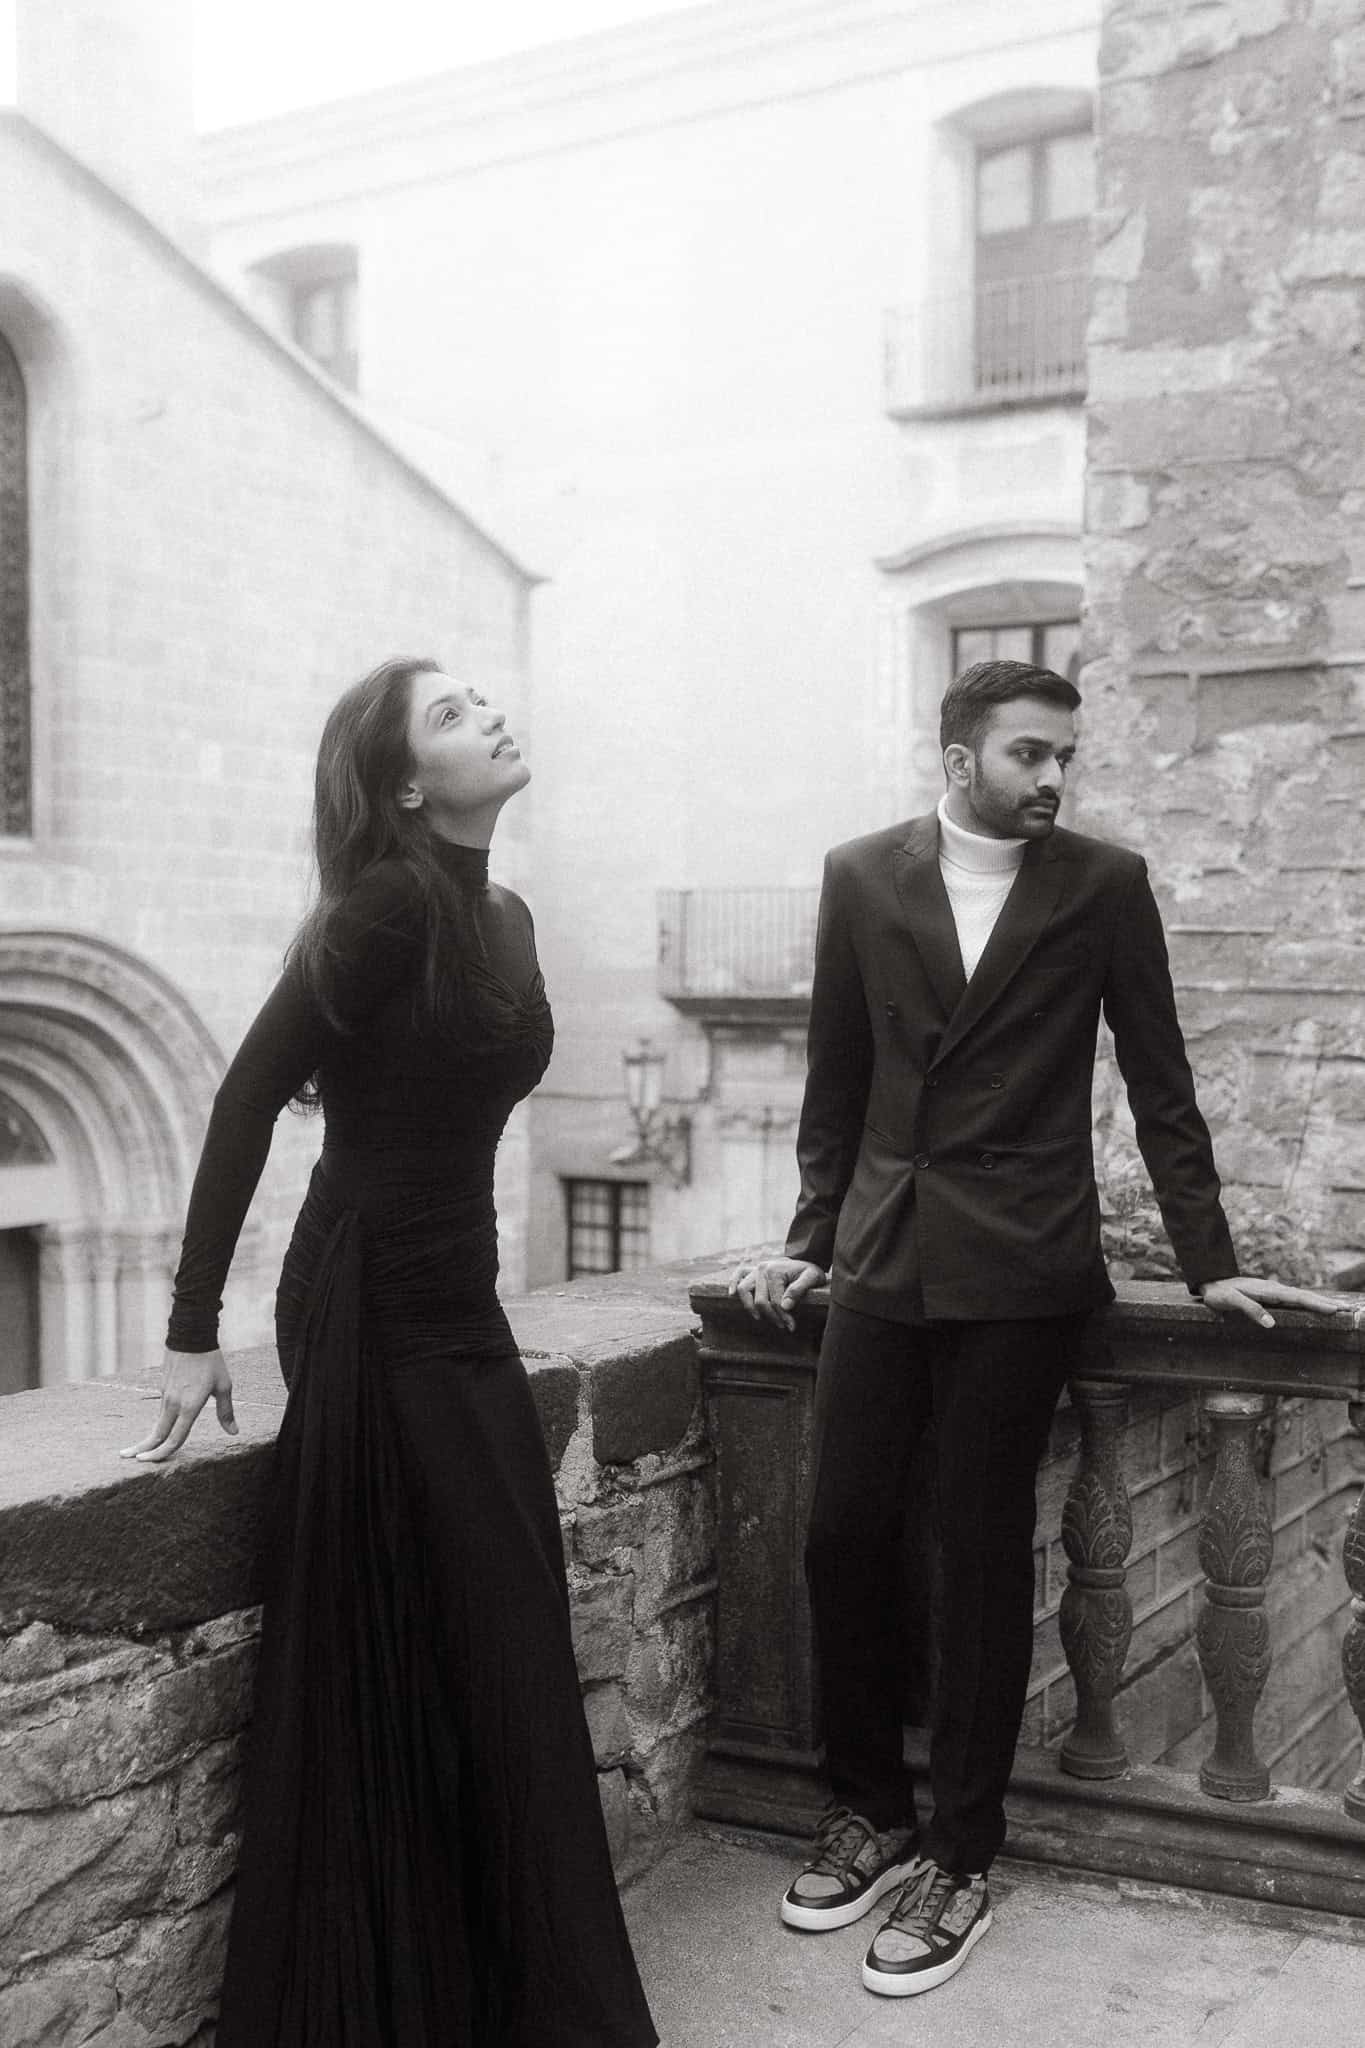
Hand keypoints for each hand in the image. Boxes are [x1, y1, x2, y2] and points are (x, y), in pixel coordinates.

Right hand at [119, 1348, 237, 1462]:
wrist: (191, 1336)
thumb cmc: (211, 1362)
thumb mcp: (224, 1386)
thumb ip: (226, 1412)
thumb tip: (234, 1432)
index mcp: (189, 1406)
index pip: (175, 1437)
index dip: (162, 1453)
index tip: (148, 1462)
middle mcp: (173, 1403)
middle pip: (157, 1433)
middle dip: (143, 1449)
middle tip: (130, 1460)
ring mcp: (165, 1395)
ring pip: (158, 1422)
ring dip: (148, 1437)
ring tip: (136, 1450)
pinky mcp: (162, 1387)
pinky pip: (161, 1410)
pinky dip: (158, 1422)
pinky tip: (157, 1428)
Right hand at [729, 1256, 826, 1331]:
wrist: (804, 1263)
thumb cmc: (809, 1272)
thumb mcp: (812, 1278)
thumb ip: (798, 1290)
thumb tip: (785, 1306)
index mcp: (775, 1270)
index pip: (775, 1301)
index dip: (783, 1316)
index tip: (791, 1327)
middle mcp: (762, 1268)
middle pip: (760, 1300)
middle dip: (772, 1316)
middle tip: (783, 1326)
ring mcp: (755, 1269)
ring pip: (744, 1290)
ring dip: (750, 1307)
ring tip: (761, 1318)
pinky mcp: (751, 1270)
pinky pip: (737, 1276)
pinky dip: (732, 1283)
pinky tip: (731, 1295)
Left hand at [1199, 1275, 1344, 1330]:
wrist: (1210, 1281)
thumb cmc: (1219, 1293)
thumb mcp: (1230, 1301)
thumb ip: (1250, 1310)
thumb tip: (1271, 1324)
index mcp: (1268, 1290)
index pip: (1297, 1298)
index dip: (1316, 1304)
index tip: (1334, 1310)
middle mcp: (1274, 1289)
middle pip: (1305, 1296)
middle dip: (1327, 1303)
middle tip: (1348, 1309)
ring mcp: (1274, 1291)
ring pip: (1302, 1297)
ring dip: (1321, 1302)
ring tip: (1339, 1308)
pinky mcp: (1271, 1295)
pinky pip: (1295, 1299)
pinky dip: (1309, 1302)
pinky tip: (1316, 1306)